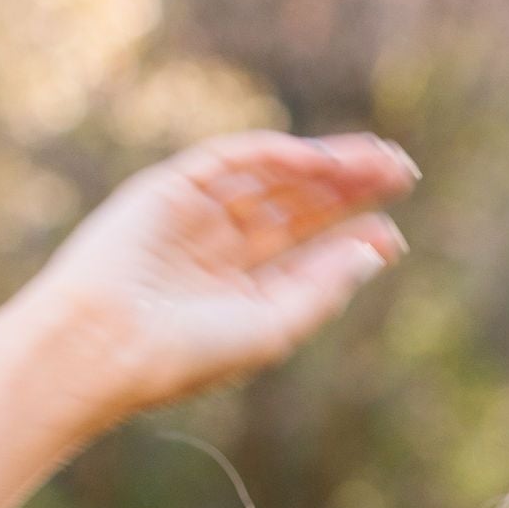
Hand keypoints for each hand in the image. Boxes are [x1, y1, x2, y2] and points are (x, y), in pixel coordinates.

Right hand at [14, 129, 415, 435]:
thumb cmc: (186, 354)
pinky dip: (275, 153)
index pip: (308, 253)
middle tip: (403, 171)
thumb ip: (325, 287)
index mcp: (243, 292)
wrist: (106, 344)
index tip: (393, 232)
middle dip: (349, 187)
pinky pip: (232, 158)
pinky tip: (319, 158)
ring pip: (273, 176)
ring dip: (324, 163)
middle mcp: (223, 249)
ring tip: (376, 159)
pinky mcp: (170, 186)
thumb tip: (378, 246)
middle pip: (298, 206)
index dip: (352, 237)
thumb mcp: (273, 327)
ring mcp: (197, 213)